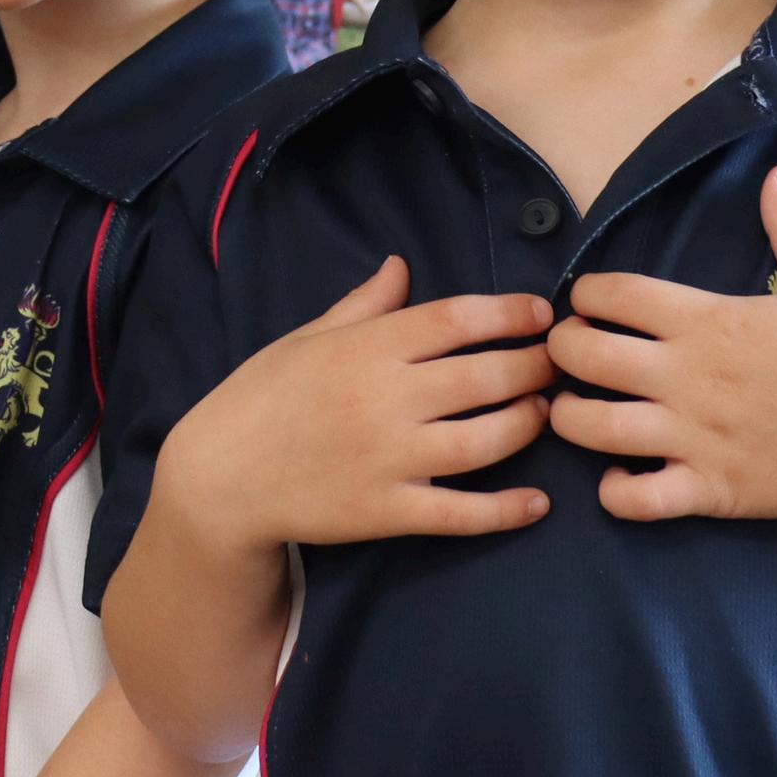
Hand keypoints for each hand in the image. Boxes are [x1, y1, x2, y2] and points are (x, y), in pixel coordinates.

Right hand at [159, 259, 556, 554]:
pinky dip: (506, 509)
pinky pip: (461, 512)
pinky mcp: (388, 512)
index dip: (508, 314)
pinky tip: (537, 502)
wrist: (220, 480)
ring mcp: (389, 459)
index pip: (455, 319)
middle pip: (484, 376)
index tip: (541, 314)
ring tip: (542, 413)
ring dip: (528, 424)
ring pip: (485, 441)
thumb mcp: (305, 339)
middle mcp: (384, 399)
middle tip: (557, 364)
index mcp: (364, 348)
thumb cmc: (261, 398)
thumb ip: (362, 305)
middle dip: (533, 366)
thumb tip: (402, 264)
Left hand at [546, 167, 776, 523]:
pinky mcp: (708, 489)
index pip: (613, 293)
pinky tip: (619, 476)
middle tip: (567, 353)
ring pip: (592, 428)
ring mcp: (693, 437)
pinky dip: (614, 492)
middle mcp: (687, 377)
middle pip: (583, 355)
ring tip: (571, 411)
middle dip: (560, 349)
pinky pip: (636, 500)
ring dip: (568, 419)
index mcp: (707, 322)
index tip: (587, 301)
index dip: (586, 292)